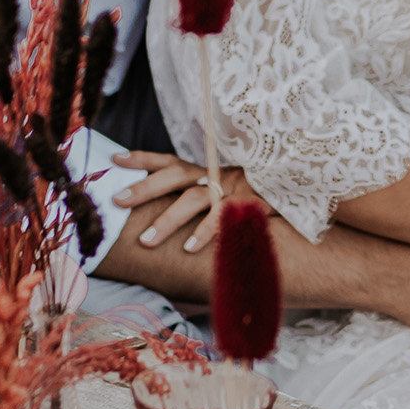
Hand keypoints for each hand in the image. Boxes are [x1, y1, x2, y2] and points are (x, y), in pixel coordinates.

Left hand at [111, 150, 259, 252]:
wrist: (295, 191)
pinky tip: (189, 248)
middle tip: (117, 202)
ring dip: (169, 220)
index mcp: (202, 171)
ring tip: (146, 240)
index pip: (168, 160)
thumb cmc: (248, 198)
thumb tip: (157, 212)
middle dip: (144, 188)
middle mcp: (214, 175)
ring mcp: (232, 188)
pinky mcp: (250, 203)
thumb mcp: (220, 192)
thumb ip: (193, 197)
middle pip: (174, 176)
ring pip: (194, 199)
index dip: (142, 159)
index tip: (114, 159)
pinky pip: (224, 218)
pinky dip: (206, 232)